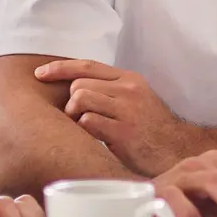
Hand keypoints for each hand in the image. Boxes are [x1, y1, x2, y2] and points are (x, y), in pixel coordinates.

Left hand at [36, 59, 201, 176]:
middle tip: (79, 119)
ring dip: (75, 116)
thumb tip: (73, 88)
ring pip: (80, 100)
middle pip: (79, 85)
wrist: (177, 151)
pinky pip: (88, 122)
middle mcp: (129, 89)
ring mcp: (127, 109)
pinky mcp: (123, 131)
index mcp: (129, 79)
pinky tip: (97, 140)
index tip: (39, 73)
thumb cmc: (151, 129)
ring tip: (88, 129)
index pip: (87, 65)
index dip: (59, 68)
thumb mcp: (136, 99)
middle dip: (71, 102)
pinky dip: (84, 131)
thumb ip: (110, 90)